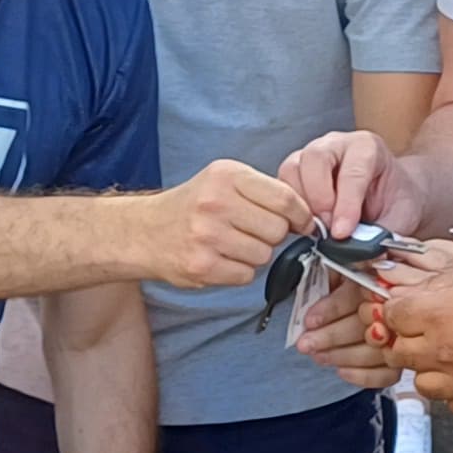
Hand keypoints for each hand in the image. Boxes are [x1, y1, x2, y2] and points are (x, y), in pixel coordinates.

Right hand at [142, 160, 308, 289]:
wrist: (145, 231)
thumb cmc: (192, 206)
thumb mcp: (223, 181)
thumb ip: (264, 192)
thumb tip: (308, 216)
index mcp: (226, 176)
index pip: (285, 199)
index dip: (302, 215)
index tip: (303, 222)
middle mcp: (216, 203)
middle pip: (277, 230)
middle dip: (273, 235)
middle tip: (252, 232)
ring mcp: (207, 236)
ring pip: (264, 255)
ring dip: (255, 254)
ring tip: (232, 244)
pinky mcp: (202, 266)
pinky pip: (246, 276)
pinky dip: (239, 271)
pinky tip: (221, 258)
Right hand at [275, 128, 423, 236]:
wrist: (392, 196)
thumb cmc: (396, 202)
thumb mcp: (400, 219)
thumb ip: (380, 235)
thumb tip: (357, 254)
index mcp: (367, 148)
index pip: (351, 172)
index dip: (346, 206)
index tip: (342, 233)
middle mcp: (336, 145)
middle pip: (314, 159)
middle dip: (318, 199)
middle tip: (327, 229)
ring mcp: (312, 155)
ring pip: (291, 169)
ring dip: (300, 204)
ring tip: (316, 229)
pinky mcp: (295, 172)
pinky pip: (281, 186)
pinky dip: (289, 209)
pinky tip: (306, 225)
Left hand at [289, 270, 401, 387]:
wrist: (392, 293)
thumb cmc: (361, 280)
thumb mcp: (346, 268)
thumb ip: (336, 274)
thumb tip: (320, 284)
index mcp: (380, 278)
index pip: (355, 294)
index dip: (331, 308)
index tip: (310, 320)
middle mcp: (395, 306)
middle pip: (362, 325)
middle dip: (330, 337)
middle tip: (306, 343)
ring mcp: (402, 335)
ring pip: (373, 351)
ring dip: (341, 356)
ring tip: (319, 356)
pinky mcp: (403, 358)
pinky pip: (387, 374)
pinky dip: (363, 376)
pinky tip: (342, 371)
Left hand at [365, 250, 452, 410]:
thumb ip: (434, 288)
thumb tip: (409, 294)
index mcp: (436, 313)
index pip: (390, 318)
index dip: (396, 313)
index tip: (405, 313)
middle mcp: (444, 349)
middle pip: (400, 353)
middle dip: (408, 342)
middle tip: (424, 335)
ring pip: (422, 384)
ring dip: (429, 371)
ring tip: (446, 357)